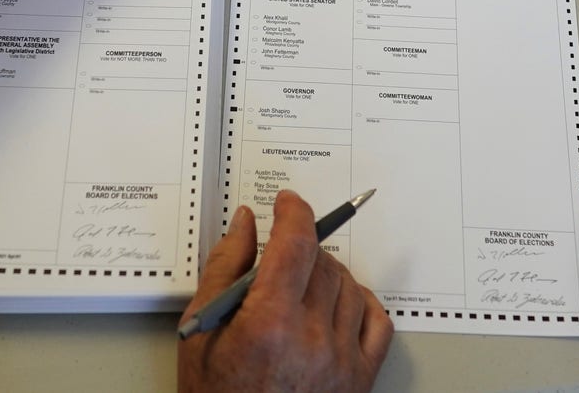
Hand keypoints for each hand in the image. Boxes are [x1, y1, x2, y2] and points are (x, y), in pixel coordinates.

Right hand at [178, 191, 392, 391]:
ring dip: (328, 274)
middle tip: (281, 257)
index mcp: (268, 324)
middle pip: (323, 262)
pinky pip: (377, 322)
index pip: (296, 243)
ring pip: (350, 286)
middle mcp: (311, 339)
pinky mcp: (360, 378)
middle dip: (302, 248)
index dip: (293, 212)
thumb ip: (224, 268)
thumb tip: (245, 223)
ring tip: (300, 288)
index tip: (286, 203)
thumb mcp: (201, 330)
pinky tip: (340, 305)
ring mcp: (341, 360)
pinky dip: (362, 303)